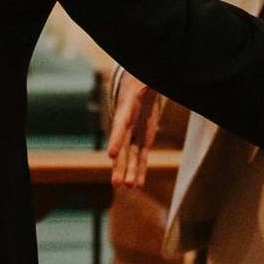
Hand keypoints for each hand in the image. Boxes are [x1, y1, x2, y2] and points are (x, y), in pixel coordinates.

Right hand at [106, 70, 164, 187]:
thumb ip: (149, 83)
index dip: (116, 139)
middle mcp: (127, 122)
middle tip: (117, 183)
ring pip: (130, 155)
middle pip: (122, 146)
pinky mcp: (143, 138)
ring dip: (128, 172)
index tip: (111, 155)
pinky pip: (141, 156)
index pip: (120, 124)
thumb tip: (152, 84)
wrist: (139, 81)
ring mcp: (134, 132)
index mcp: (127, 105)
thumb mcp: (147, 78)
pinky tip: (137, 185)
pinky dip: (139, 171)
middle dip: (119, 165)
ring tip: (125, 187)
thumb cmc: (142, 76)